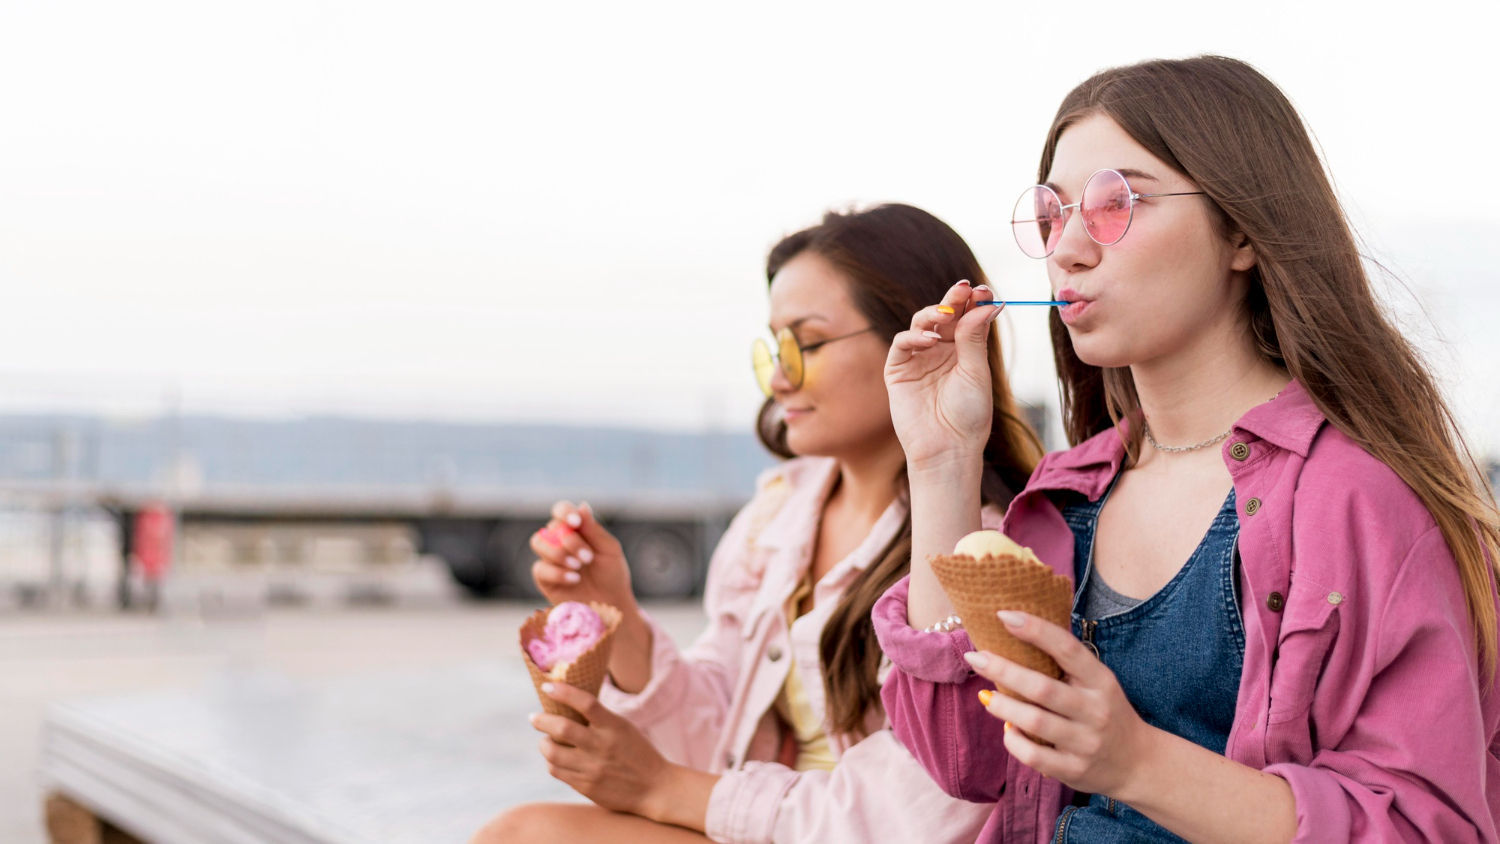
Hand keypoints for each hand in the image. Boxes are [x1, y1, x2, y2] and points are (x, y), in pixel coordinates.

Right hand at [530, 501, 636, 614]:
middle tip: (588, 557)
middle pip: (551, 528)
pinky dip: (557, 572)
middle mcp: (559, 540)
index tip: (575, 522)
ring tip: (579, 567)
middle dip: (570, 541)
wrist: (610, 604)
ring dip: (559, 553)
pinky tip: (575, 579)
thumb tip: (581, 505)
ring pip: (538, 542)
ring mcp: (549, 558)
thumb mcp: (609, 549)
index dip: (564, 511)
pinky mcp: (544, 578)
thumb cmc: (612, 573)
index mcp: (575, 529)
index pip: (561, 510)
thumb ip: (594, 529)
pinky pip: (539, 568)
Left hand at [530, 681, 674, 816]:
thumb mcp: (623, 728)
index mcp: (614, 727)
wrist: (654, 788)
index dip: (564, 692)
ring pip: (553, 753)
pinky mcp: (586, 786)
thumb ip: (599, 719)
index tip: (547, 687)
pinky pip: (557, 771)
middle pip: (562, 729)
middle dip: (541, 720)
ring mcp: (592, 768)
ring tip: (545, 740)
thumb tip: (567, 703)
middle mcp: (602, 747)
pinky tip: (555, 758)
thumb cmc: (637, 752)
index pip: (586, 703)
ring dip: (543, 744)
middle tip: (534, 717)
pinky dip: (551, 761)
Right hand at [884, 281, 1003, 468]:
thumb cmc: (968, 416)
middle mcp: (941, 350)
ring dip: (933, 314)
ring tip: (945, 316)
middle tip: (963, 289)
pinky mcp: (898, 370)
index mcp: (964, 350)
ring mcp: (918, 358)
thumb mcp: (976, 373)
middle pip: (944, 315)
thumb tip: (984, 304)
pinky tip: (929, 341)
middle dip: (953, 300)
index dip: (973, 302)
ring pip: (921, 323)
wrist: (947, 449)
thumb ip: (974, 338)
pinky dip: (913, 336)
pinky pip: (902, 344)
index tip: (983, 291)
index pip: (967, 317)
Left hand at [962, 610, 1153, 797]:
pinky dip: (1013, 740)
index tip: (1004, 615)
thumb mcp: (1097, 683)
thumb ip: (1067, 665)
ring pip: (1034, 721)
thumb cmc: (1106, 712)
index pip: (1067, 649)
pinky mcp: (1074, 770)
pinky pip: (1033, 755)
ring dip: (1002, 706)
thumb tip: (1015, 632)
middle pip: (1042, 687)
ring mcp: (1085, 742)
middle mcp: (1095, 710)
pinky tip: (1007, 728)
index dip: (1035, 629)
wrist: (1137, 763)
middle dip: (1003, 669)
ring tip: (985, 695)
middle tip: (975, 657)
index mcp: (1100, 681)